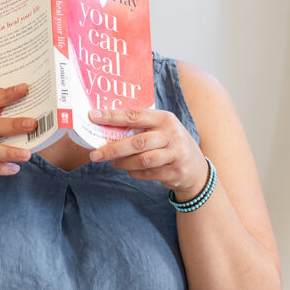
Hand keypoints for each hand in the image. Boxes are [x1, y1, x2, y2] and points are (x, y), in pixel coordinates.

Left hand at [88, 107, 208, 199]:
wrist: (196, 168)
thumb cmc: (170, 144)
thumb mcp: (160, 129)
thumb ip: (139, 127)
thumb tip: (105, 128)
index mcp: (164, 118)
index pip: (134, 115)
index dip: (112, 116)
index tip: (92, 117)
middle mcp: (172, 134)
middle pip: (137, 142)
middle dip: (112, 149)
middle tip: (95, 154)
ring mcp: (175, 154)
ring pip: (142, 160)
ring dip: (123, 163)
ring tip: (112, 162)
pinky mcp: (175, 172)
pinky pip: (147, 174)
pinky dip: (134, 173)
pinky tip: (130, 169)